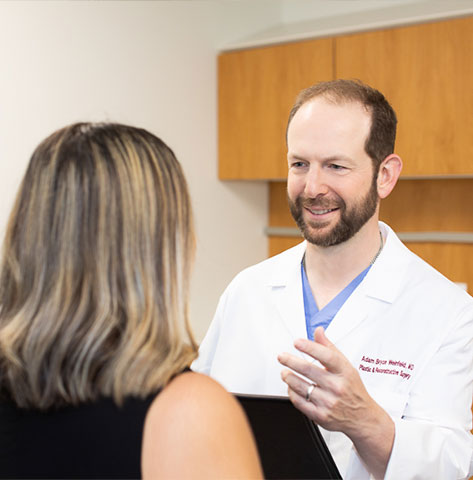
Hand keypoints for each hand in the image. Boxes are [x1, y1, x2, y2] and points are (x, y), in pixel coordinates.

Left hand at [278, 327, 393, 478]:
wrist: (363, 418)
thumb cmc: (352, 389)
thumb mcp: (346, 366)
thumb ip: (329, 348)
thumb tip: (318, 331)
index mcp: (344, 372)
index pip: (327, 356)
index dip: (310, 347)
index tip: (297, 342)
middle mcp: (337, 387)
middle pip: (309, 370)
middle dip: (290, 361)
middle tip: (282, 356)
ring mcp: (328, 402)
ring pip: (300, 386)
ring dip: (288, 377)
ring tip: (285, 372)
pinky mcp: (320, 416)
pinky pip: (299, 402)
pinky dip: (292, 392)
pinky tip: (291, 387)